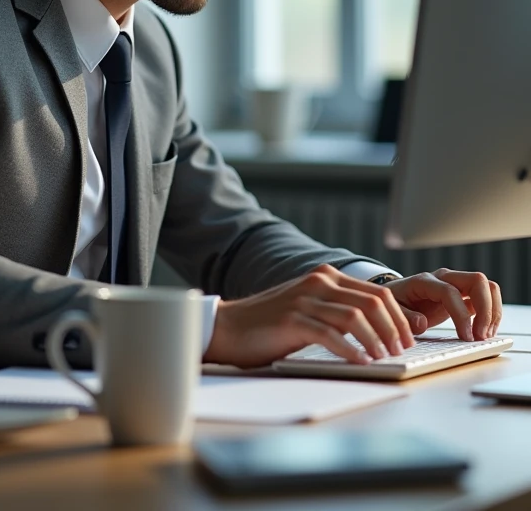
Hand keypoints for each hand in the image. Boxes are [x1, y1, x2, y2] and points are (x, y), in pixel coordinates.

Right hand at [204, 264, 415, 368]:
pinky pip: (329, 333)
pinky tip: (360, 362)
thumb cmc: (272, 324)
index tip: (409, 337)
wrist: (229, 326)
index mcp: (326, 277)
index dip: (399, 315)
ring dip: (376, 339)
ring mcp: (304, 299)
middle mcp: (318, 282)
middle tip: (403, 350)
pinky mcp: (291, 319)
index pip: (377, 291)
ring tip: (385, 358)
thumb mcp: (311, 310)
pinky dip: (350, 349)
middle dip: (394, 327)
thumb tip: (382, 330)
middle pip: (372, 301)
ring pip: (355, 316)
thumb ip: (340, 312)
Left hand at [385, 269, 501, 340]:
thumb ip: (405, 317)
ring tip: (485, 336)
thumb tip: (422, 322)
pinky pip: (487, 297)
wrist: (397, 295)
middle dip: (486, 309)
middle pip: (477, 280)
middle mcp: (444, 278)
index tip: (466, 337)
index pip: (450, 292)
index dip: (461, 315)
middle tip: (481, 336)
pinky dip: (492, 314)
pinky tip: (485, 332)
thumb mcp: (392, 311)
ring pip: (487, 286)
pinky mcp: (464, 295)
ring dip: (493, 311)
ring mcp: (457, 284)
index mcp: (425, 281)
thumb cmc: (395, 302)